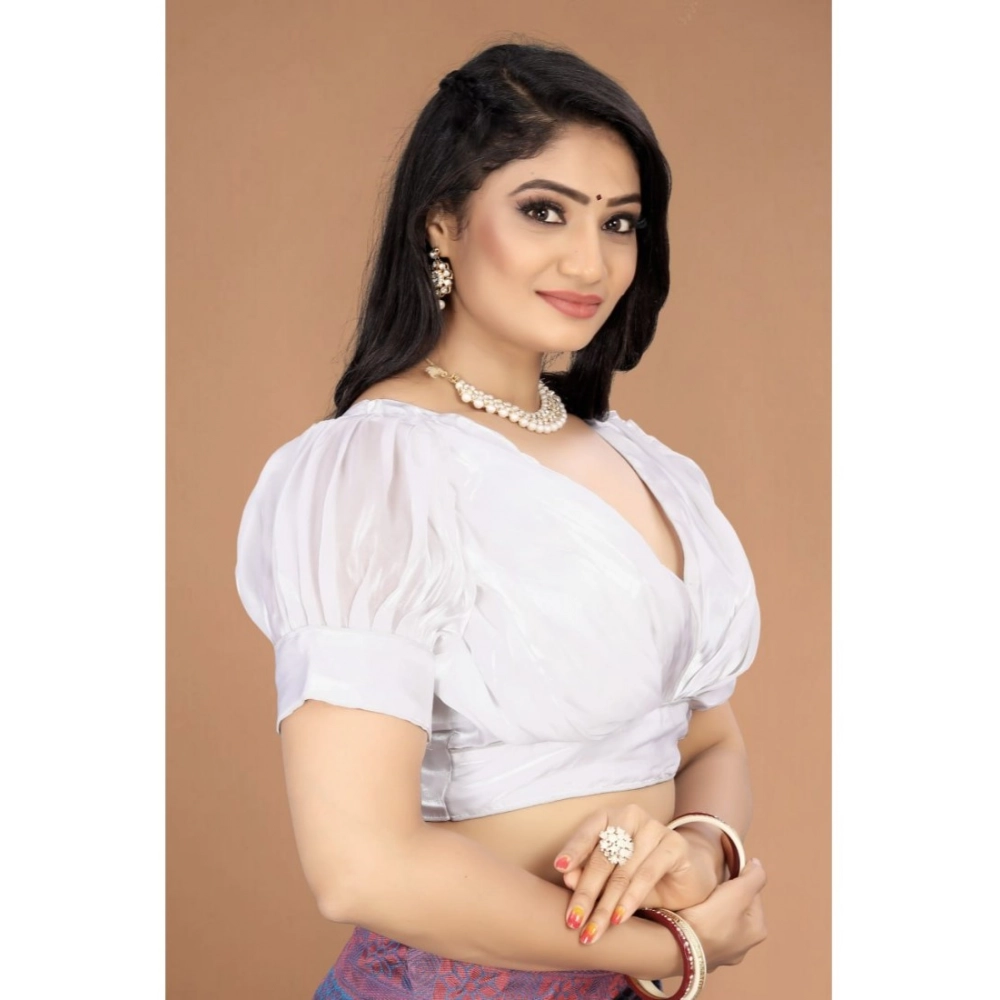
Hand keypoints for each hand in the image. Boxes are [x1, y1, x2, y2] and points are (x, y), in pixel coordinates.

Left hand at [552, 805, 722, 945]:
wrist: (685, 876)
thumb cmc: (639, 875)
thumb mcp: (611, 878)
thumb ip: (589, 875)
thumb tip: (567, 877)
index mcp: (609, 817)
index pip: (587, 833)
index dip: (573, 851)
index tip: (559, 869)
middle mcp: (630, 816)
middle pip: (603, 856)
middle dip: (586, 892)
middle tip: (573, 920)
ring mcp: (654, 827)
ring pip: (623, 869)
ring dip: (606, 904)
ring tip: (594, 929)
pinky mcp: (674, 844)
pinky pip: (647, 874)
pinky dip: (631, 899)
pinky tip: (619, 918)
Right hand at [677, 858, 768, 970]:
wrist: (679, 946)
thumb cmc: (712, 918)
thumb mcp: (738, 891)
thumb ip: (754, 876)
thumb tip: (757, 864)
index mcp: (757, 930)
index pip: (752, 893)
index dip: (738, 878)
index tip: (721, 875)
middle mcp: (744, 946)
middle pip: (736, 906)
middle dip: (725, 894)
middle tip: (709, 887)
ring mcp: (723, 954)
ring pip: (720, 919)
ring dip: (712, 908)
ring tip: (697, 899)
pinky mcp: (702, 955)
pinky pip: (704, 930)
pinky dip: (699, 921)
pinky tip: (690, 915)